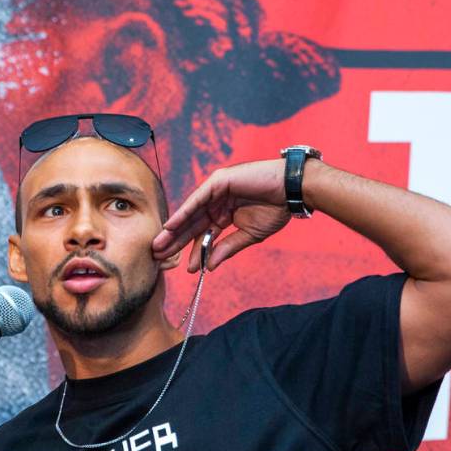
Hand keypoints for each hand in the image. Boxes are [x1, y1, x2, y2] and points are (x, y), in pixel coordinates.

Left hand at [152, 159, 291, 271]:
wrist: (292, 190)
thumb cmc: (275, 208)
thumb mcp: (249, 235)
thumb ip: (227, 248)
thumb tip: (210, 266)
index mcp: (224, 214)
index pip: (203, 234)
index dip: (193, 251)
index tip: (186, 269)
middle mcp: (216, 202)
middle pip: (191, 225)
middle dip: (175, 241)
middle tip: (158, 257)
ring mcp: (216, 191)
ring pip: (190, 213)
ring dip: (173, 230)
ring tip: (159, 245)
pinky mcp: (218, 182)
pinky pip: (197, 200)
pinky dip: (183, 213)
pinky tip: (170, 226)